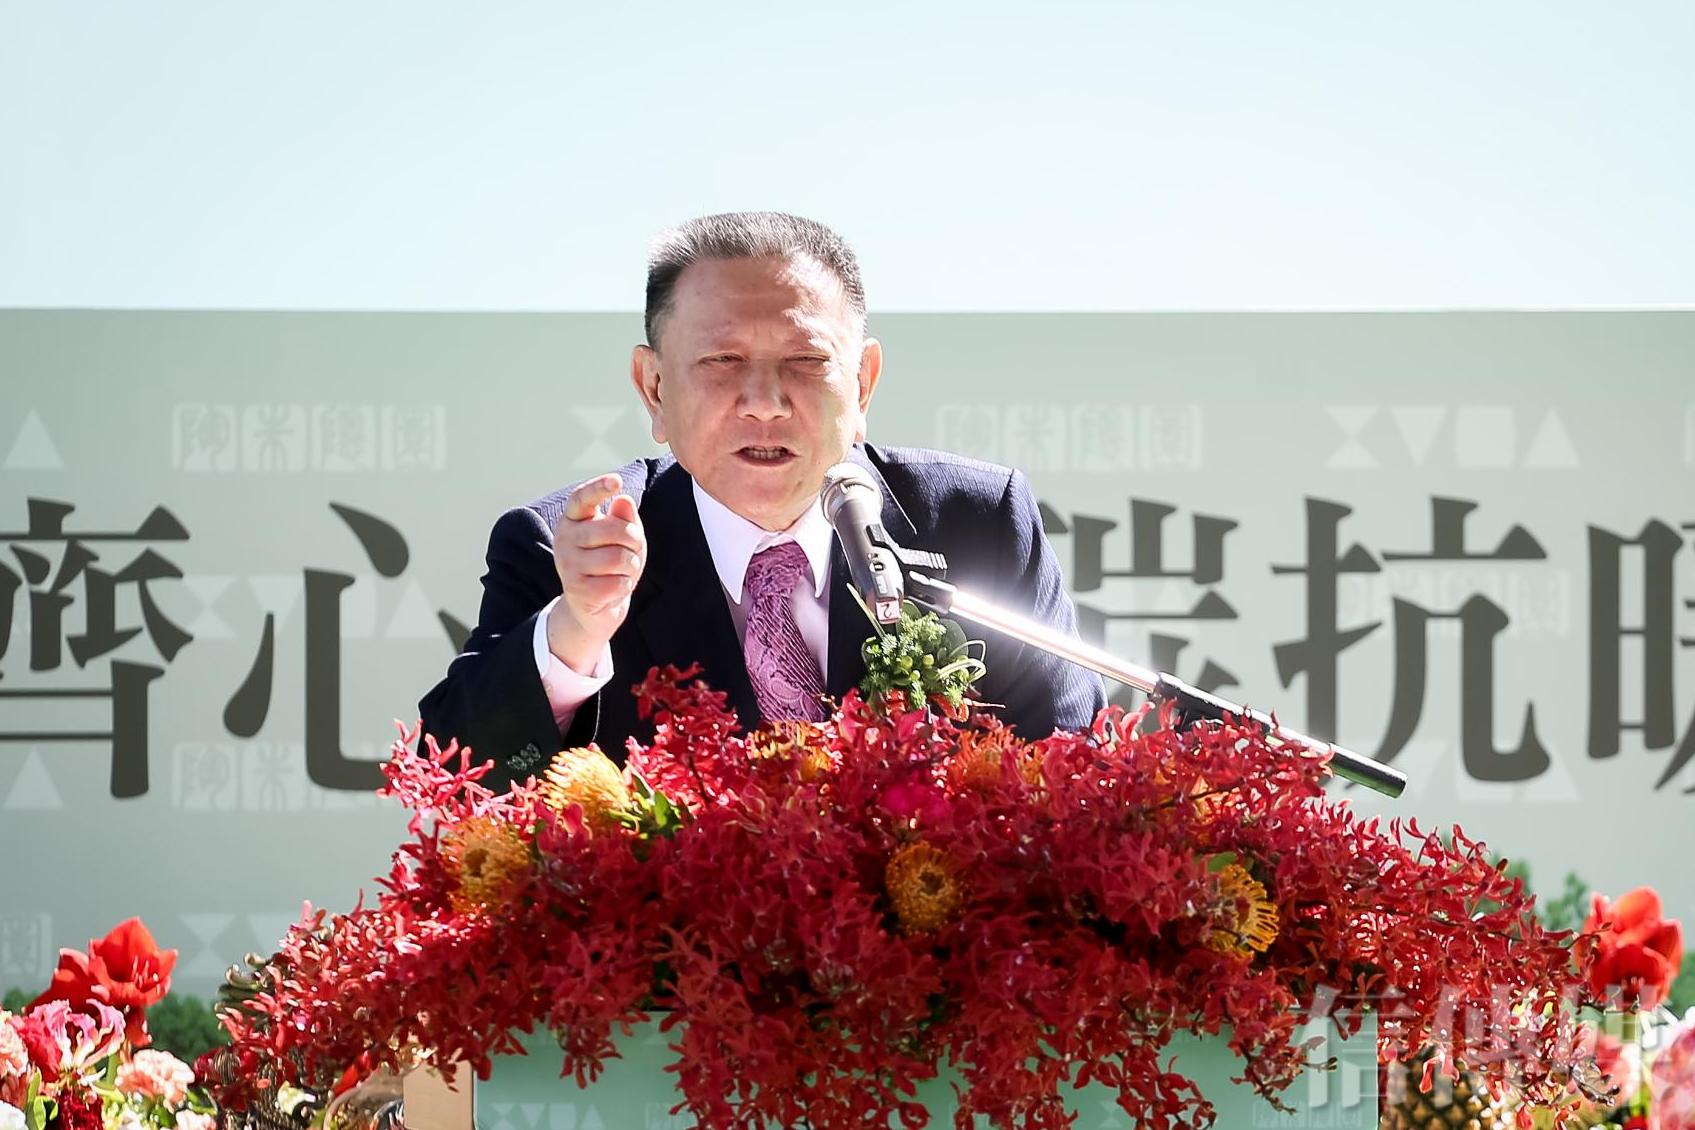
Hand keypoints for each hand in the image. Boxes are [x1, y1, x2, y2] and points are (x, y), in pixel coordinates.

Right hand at [546, 473, 646, 672]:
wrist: (593, 608)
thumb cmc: (609, 566)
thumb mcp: (623, 539)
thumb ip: (625, 519)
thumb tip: (624, 501)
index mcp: (573, 519)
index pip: (582, 498)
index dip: (598, 488)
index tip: (616, 480)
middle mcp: (564, 538)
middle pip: (613, 530)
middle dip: (634, 542)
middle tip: (632, 554)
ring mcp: (567, 564)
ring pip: (618, 558)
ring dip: (631, 567)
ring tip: (623, 572)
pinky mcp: (576, 590)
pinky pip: (616, 583)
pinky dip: (625, 586)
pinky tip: (614, 588)